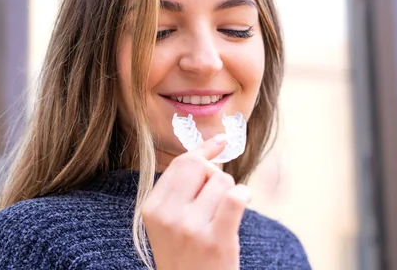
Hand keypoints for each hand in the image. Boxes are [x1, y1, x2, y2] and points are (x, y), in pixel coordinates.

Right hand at [142, 134, 251, 269]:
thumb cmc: (186, 254)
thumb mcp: (170, 221)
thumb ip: (183, 185)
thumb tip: (214, 144)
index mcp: (152, 208)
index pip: (181, 163)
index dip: (204, 151)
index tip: (220, 141)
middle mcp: (168, 216)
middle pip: (201, 167)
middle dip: (215, 175)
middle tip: (216, 198)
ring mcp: (190, 229)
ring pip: (221, 181)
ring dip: (230, 192)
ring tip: (223, 215)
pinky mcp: (215, 241)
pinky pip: (235, 198)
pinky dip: (244, 194)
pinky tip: (243, 202)